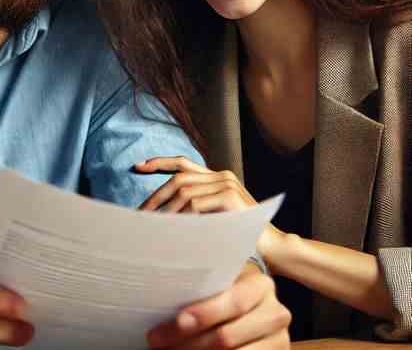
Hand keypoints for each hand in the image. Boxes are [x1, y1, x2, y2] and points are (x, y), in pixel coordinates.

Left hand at [135, 157, 285, 261]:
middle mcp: (222, 176)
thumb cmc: (243, 238)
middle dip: (155, 195)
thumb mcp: (217, 219)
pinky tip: (171, 229)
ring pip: (183, 191)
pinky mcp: (229, 198)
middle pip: (178, 178)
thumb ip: (197, 209)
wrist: (274, 250)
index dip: (159, 163)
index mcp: (218, 178)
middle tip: (139, 213)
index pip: (183, 164)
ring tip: (152, 226)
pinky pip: (195, 205)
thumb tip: (162, 213)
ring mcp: (226, 185)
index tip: (138, 166)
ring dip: (165, 209)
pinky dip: (180, 216)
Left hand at [146, 265, 290, 348]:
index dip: (205, 313)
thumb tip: (163, 295)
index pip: (234, 302)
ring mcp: (278, 341)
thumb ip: (206, 285)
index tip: (178, 321)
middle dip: (189, 342)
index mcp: (261, 286)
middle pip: (227, 336)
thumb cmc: (231, 288)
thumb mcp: (226, 280)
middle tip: (157, 341)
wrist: (259, 305)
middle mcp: (275, 314)